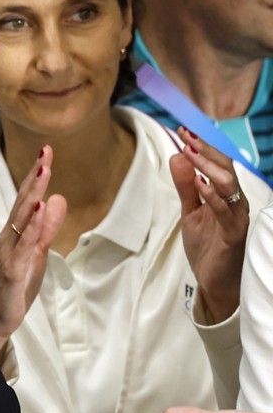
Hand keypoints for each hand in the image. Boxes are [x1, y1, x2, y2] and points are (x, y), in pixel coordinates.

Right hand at [0, 145, 66, 361]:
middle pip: (22, 202)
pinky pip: (24, 245)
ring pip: (21, 219)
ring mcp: (9, 252)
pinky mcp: (14, 270)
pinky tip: (37, 212)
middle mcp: (9, 237)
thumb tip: (57, 199)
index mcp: (15, 233)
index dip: (36, 176)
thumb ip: (47, 227)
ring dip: (32, 195)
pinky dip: (31, 227)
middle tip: (45, 153)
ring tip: (43, 173)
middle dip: (34, 177)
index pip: (26, 199)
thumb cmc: (16, 285)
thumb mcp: (38, 253)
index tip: (47, 152)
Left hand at [170, 127, 249, 322]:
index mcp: (227, 195)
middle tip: (186, 136)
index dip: (202, 147)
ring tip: (190, 154)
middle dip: (206, 151)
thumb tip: (176, 156)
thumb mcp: (190, 211)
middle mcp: (236, 202)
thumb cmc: (208, 245)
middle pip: (226, 169)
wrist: (216, 281)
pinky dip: (212, 195)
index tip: (182, 131)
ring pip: (228, 185)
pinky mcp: (234, 234)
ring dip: (208, 167)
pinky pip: (225, 211)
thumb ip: (185, 186)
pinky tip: (199, 184)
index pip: (218, 164)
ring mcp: (237, 217)